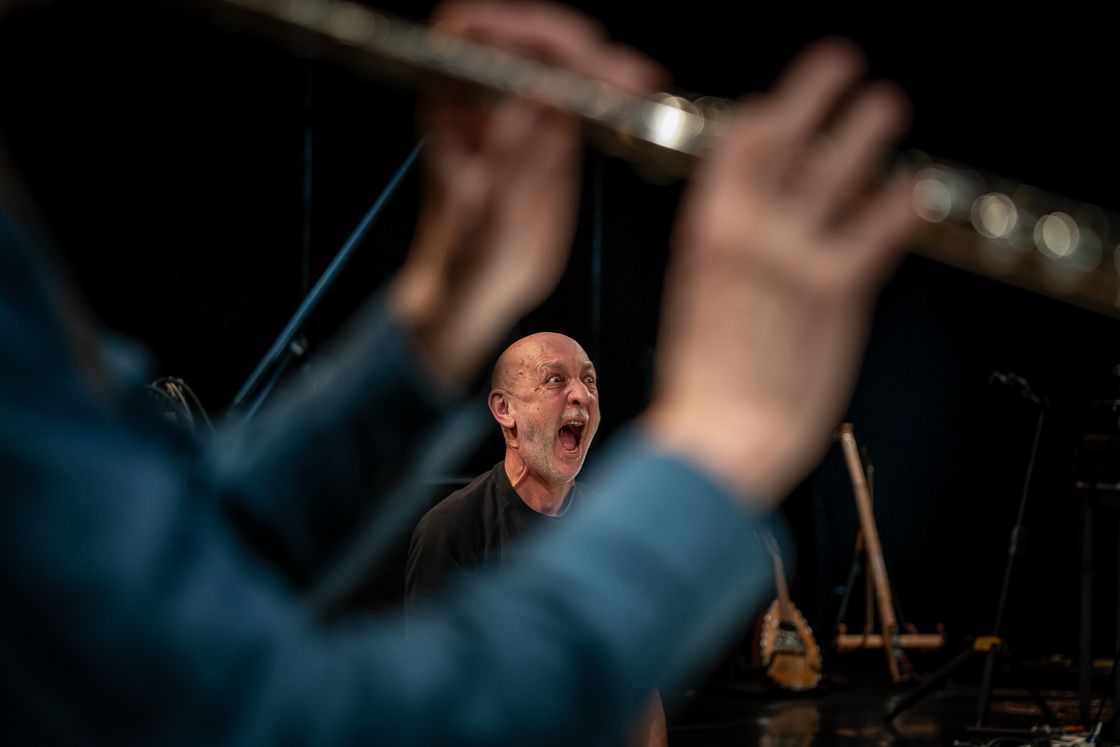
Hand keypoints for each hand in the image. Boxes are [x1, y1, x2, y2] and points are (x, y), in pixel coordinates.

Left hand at [390, 0, 664, 386]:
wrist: (478, 291)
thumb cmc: (464, 259)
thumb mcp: (487, 213)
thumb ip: (514, 152)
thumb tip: (543, 90)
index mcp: (448, 106)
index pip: (471, 32)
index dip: (514, 26)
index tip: (558, 48)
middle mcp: (482, 98)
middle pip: (529, 39)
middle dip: (575, 46)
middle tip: (614, 69)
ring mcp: (520, 110)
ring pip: (563, 62)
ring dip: (603, 64)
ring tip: (639, 79)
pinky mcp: (553, 132)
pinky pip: (584, 98)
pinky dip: (613, 92)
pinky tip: (637, 93)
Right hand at [643, 40, 916, 507]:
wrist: (720, 439)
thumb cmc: (704, 384)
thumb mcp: (696, 301)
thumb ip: (724, 256)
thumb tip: (748, 223)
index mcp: (703, 232)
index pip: (732, 149)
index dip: (761, 116)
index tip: (777, 103)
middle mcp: (746, 231)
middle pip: (784, 137)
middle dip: (814, 92)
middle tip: (840, 63)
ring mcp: (792, 255)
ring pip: (837, 169)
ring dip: (866, 131)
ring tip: (886, 107)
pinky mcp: (835, 289)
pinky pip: (877, 227)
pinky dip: (900, 201)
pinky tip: (915, 187)